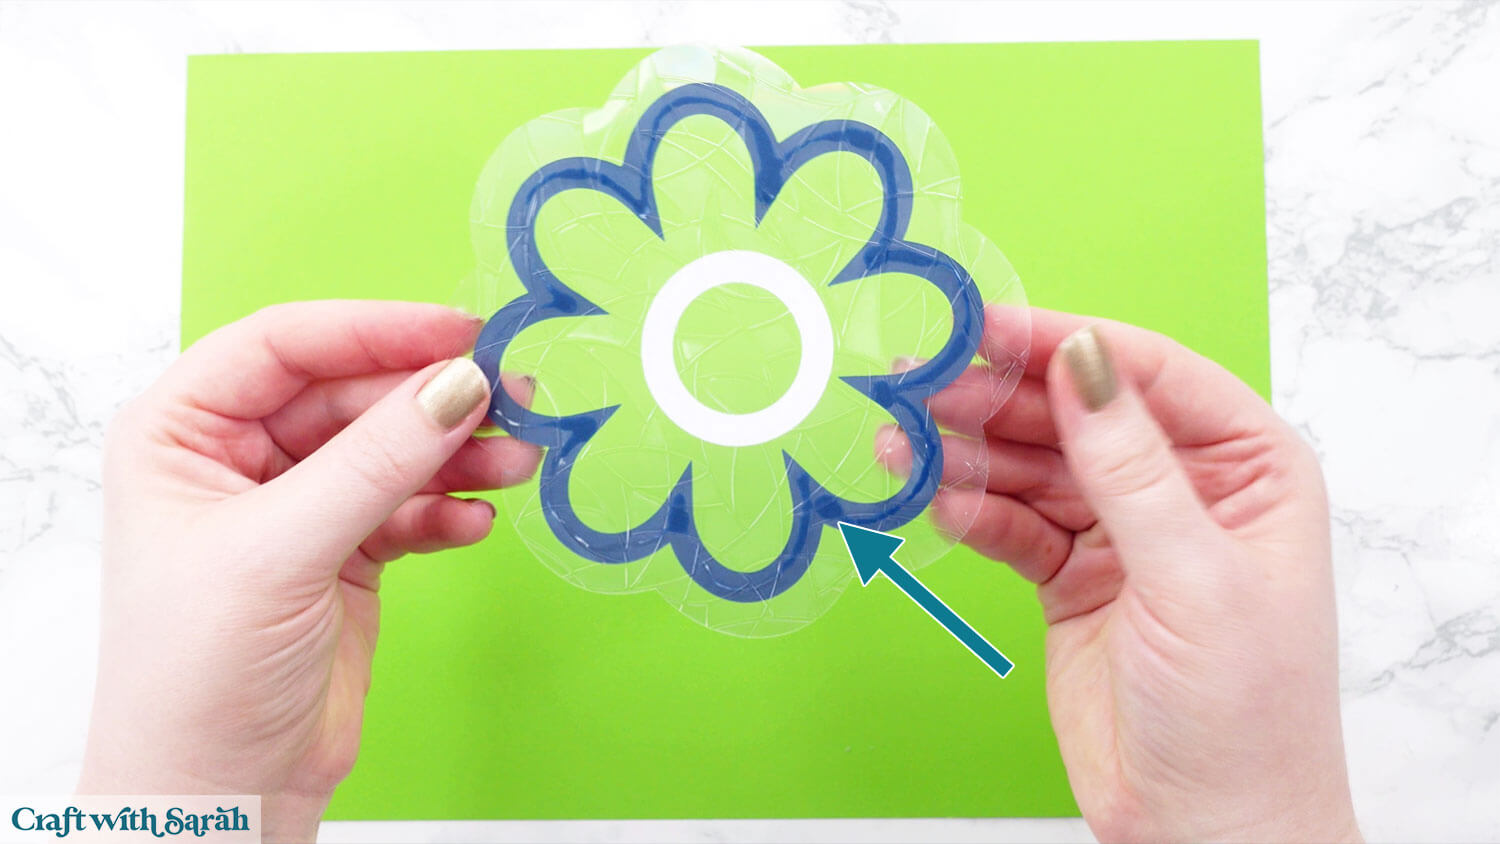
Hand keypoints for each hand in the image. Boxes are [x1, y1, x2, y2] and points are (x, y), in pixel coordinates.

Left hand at [79, 302, 538, 842]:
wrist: (220, 792)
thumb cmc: (193, 678)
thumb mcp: (280, 552)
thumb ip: (375, 462)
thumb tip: (457, 385)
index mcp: (182, 432)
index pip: (285, 345)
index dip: (373, 330)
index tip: (457, 333)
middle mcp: (239, 457)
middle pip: (353, 393)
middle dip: (432, 398)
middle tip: (511, 395)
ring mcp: (298, 505)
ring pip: (392, 448)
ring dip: (457, 454)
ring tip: (515, 461)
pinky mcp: (346, 551)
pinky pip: (411, 505)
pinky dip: (448, 509)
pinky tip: (475, 521)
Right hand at [881, 308, 1358, 841]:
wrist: (1205, 832)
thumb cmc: (1244, 715)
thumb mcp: (1190, 578)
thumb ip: (1130, 467)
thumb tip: (1083, 360)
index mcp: (1248, 468)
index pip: (1147, 375)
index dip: (1065, 345)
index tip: (988, 328)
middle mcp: (1185, 488)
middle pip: (1076, 415)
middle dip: (999, 399)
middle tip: (922, 388)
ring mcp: (1123, 532)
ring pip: (1033, 465)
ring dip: (968, 452)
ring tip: (903, 442)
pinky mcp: (1071, 576)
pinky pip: (1010, 523)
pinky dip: (969, 508)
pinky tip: (931, 497)